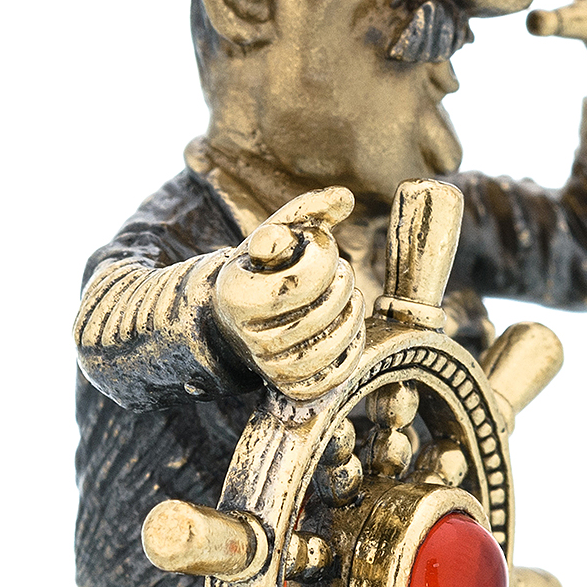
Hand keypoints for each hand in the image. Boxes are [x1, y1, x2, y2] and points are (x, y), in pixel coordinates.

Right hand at [215, 186, 365, 400]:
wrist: (234, 321)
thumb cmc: (261, 269)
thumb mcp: (275, 233)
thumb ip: (307, 211)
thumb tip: (345, 197)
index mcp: (238, 293)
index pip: (309, 275)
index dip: (325, 254)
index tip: (315, 248)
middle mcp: (249, 336)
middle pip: (325, 310)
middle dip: (342, 284)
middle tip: (338, 274)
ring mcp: (269, 368)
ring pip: (332, 346)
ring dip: (352, 317)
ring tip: (348, 298)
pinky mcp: (289, 389)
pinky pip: (334, 375)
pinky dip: (350, 349)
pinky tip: (346, 326)